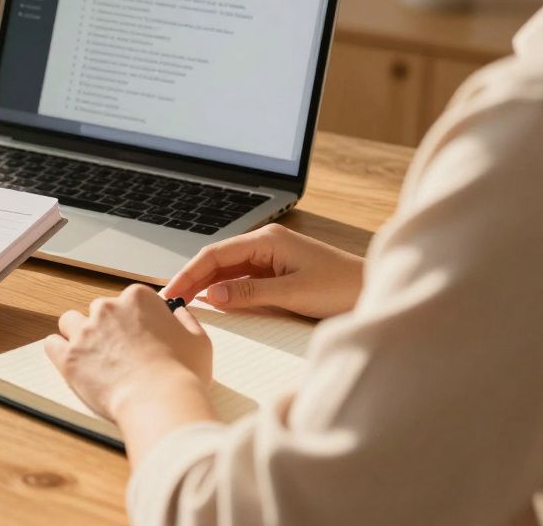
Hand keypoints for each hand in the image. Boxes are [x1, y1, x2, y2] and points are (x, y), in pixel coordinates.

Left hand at [44, 284, 211, 422]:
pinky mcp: (69, 357)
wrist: (159, 401)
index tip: (140, 334)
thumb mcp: (199, 340)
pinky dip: (60, 351)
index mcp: (138, 299)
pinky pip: (52, 344)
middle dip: (107, 326)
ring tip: (92, 355)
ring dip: (79, 334)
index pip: (130, 299)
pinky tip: (72, 361)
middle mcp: (107, 308)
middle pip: (100, 309)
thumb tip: (178, 313)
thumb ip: (185, 320)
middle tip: (120, 351)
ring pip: (70, 321)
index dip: (136, 318)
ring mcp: (85, 331)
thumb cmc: (182, 373)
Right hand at [164, 224, 362, 319]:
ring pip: (226, 270)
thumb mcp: (292, 293)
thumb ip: (249, 294)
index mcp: (267, 240)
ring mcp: (270, 257)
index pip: (215, 253)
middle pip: (216, 260)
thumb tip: (211, 296)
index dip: (189, 273)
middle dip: (191, 279)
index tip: (171, 293)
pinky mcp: (276, 271)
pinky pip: (240, 279)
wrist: (374, 290)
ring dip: (204, 285)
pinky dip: (222, 290)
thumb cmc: (341, 287)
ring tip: (181, 304)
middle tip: (168, 302)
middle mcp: (265, 243)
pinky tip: (210, 302)